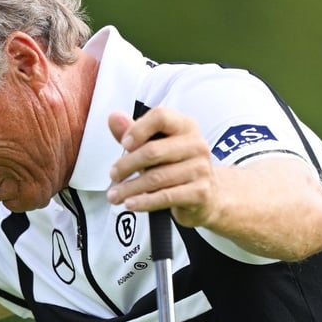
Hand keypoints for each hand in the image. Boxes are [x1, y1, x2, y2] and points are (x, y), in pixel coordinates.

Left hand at [105, 107, 218, 228]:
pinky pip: (165, 197)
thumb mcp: (156, 146)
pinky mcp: (200, 192)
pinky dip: (144, 202)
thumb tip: (114, 117)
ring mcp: (201, 169)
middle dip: (126, 165)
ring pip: (156, 178)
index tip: (124, 144)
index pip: (161, 117)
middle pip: (153, 151)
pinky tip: (130, 204)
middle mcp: (197, 144)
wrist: (208, 195)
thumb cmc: (177, 166)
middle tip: (113, 175)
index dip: (138, 129)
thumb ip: (134, 132)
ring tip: (114, 195)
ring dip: (129, 188)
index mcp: (186, 126)